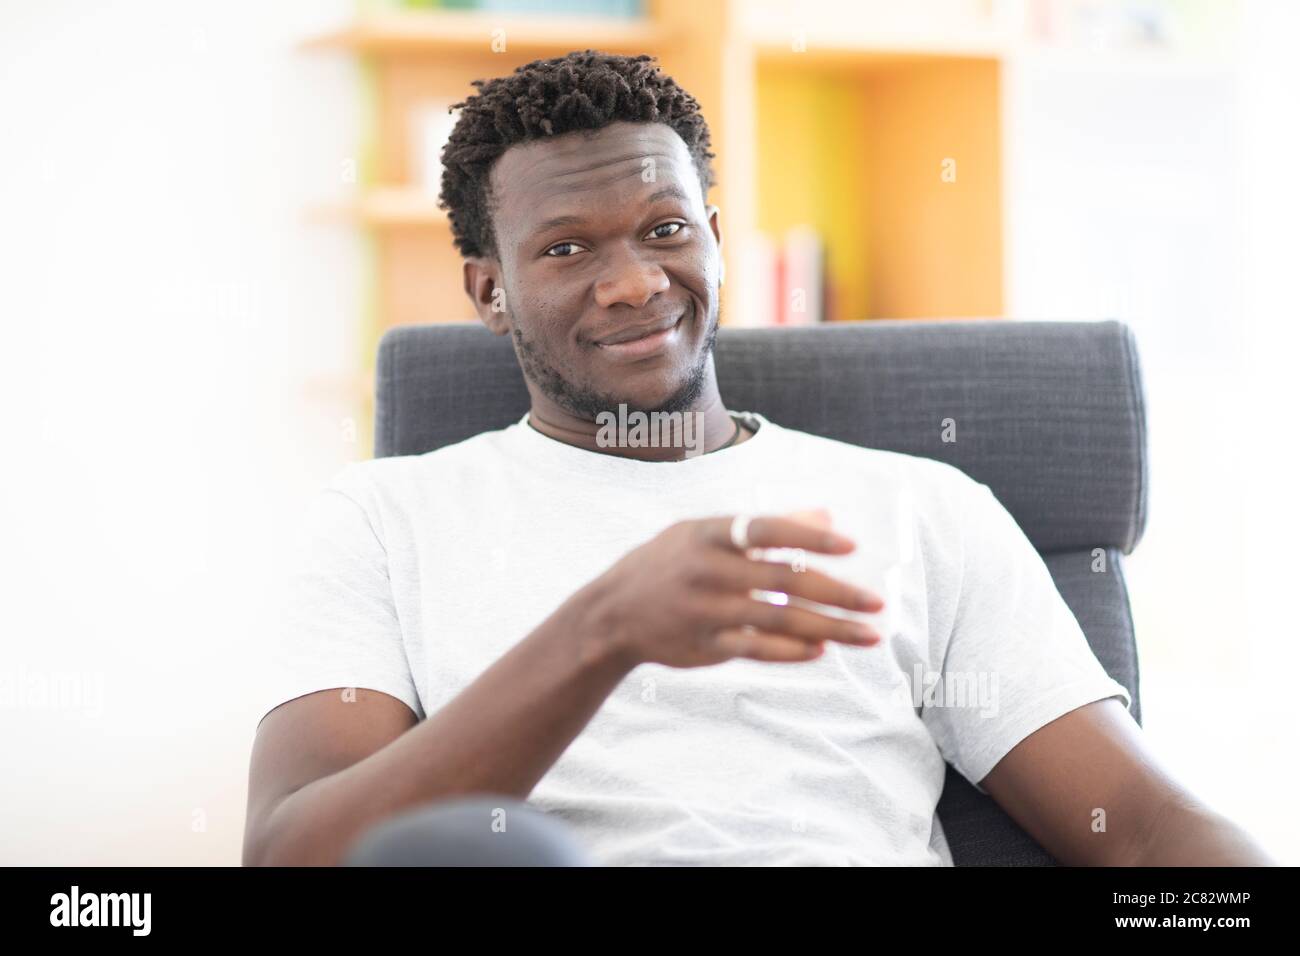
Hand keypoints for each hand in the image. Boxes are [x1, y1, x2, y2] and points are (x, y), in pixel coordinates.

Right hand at [576, 510, 886, 668]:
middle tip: (876, 603)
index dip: (810, 538)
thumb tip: (827, 517)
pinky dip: (792, 652)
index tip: (852, 547)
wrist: (612, 613)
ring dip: (829, 628)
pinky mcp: (705, 645)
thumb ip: (764, 527)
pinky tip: (822, 651)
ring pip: (778, 619)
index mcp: (709, 534)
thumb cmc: (669, 563)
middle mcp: (708, 570)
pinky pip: (756, 650)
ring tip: (867, 635)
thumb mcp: (705, 532)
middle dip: (837, 593)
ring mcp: (706, 610)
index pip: (767, 529)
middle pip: (784, 580)